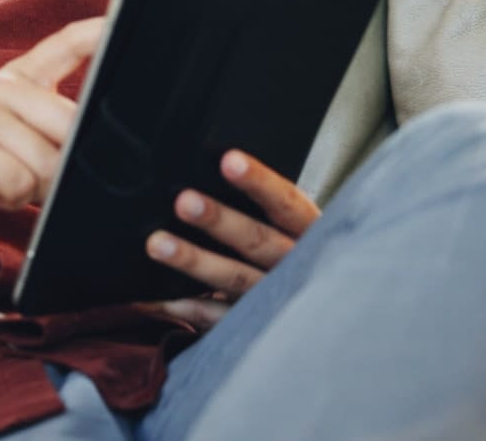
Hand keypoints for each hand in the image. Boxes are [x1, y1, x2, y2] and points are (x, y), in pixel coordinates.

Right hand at [0, 18, 103, 240]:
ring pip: (46, 161)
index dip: (95, 32)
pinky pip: (19, 182)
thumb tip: (94, 136)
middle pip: (69, 124)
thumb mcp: (14, 134)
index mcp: (15, 79)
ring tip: (1, 178)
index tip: (119, 21)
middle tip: (30, 172)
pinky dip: (10, 198)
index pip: (61, 45)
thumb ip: (51, 125)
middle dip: (61, 164)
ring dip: (32, 186)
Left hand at [141, 149, 320, 328]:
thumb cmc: (300, 252)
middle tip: (183, 201)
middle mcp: (296, 264)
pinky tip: (158, 298)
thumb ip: (267, 207)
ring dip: (194, 261)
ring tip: (157, 244)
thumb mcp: (298, 229)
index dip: (259, 182)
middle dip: (219, 220)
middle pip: (256, 240)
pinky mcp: (256, 325)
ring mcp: (276, 298)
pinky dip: (187, 307)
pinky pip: (218, 318)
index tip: (229, 161)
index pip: (285, 202)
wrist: (328, 314)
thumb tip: (219, 168)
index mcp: (309, 231)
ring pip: (234, 277)